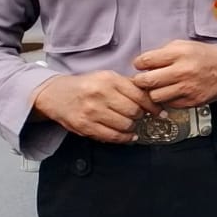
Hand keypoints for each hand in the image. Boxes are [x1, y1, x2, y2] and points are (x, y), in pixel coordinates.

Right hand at [32, 71, 159, 142]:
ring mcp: (92, 111)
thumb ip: (128, 86)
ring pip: (125, 125)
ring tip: (133, 125)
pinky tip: (128, 135)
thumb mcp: (107, 78)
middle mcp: (100, 94)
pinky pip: (112, 136)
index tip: (160, 112)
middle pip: (134, 111)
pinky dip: (124, 138)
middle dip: (141, 116)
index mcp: (109, 80)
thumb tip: (153, 97)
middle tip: (142, 117)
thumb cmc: (86, 86)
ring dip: (133, 127)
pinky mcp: (85, 126)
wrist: (56, 95)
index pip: (139, 94)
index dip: (153, 106)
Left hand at [132, 40, 216, 107]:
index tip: (140, 66)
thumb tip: (142, 63)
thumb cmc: (204, 56)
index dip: (139, 64)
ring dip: (153, 92)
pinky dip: (167, 99)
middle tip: (143, 79)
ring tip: (158, 87)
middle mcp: (183, 71)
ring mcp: (188, 88)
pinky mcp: (192, 101)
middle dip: (140, 80)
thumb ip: (162, 52)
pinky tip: (172, 92)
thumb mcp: (183, 45)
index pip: (146, 61)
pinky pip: (168, 104)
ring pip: (155, 96)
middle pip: (146, 81)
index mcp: (179, 54)